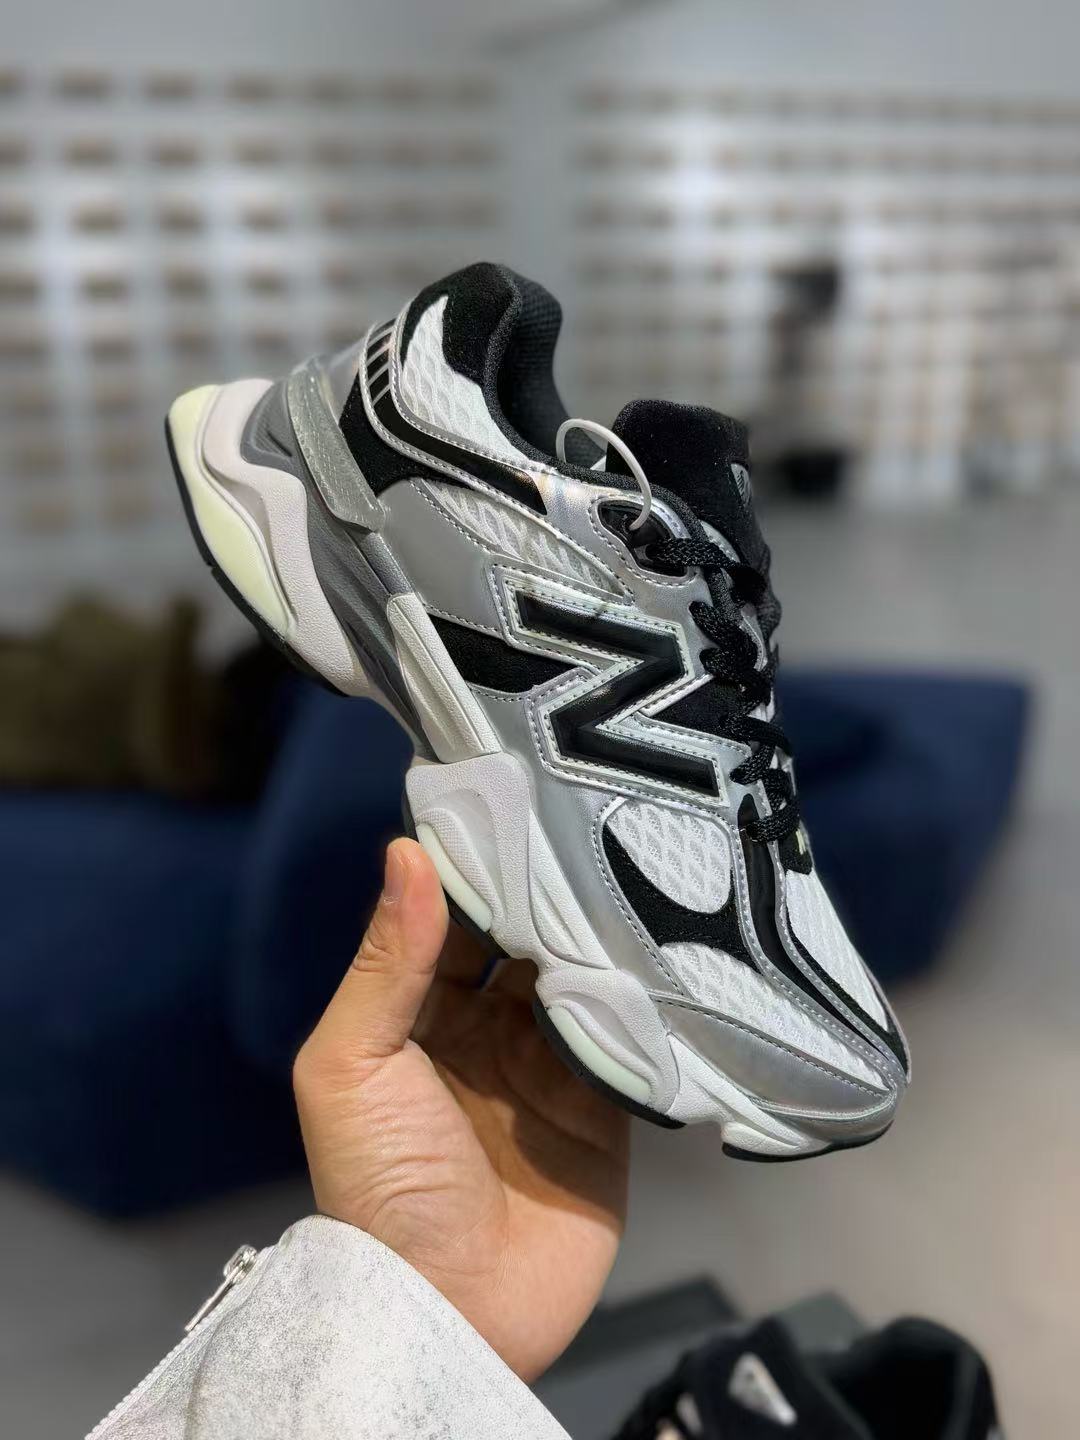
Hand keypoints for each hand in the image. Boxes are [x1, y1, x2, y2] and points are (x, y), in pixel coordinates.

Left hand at [293, 838, 629, 1380]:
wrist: (454, 1312)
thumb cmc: (379, 1184)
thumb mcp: (351, 1066)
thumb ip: (387, 963)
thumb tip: (405, 851)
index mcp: (415, 1014)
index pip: (452, 920)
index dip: (479, 866)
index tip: (516, 797)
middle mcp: (483, 1029)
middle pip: (523, 940)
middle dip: (551, 891)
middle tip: (594, 816)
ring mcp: (546, 1065)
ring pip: (579, 976)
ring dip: (601, 934)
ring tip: (640, 862)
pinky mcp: (604, 1103)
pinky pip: (625, 1033)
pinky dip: (642, 995)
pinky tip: (666, 942)